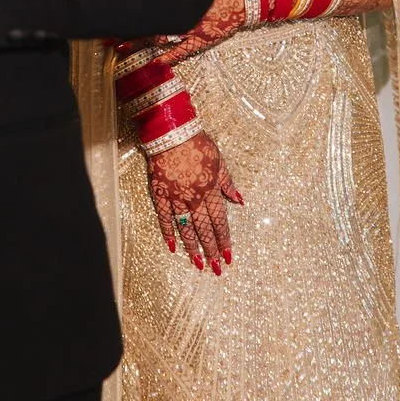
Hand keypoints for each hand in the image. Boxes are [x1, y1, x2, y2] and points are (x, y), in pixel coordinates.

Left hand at [117, 0, 246, 70]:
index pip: (146, 4)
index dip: (127, 9)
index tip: (109, 12)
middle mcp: (180, 12)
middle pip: (146, 21)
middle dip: (126, 27)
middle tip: (105, 34)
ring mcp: (190, 28)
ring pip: (158, 36)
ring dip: (138, 42)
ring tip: (120, 48)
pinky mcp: (202, 39)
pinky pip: (181, 51)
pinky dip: (167, 57)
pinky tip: (154, 62)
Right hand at [147, 130, 242, 274]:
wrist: (171, 132)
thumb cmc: (197, 143)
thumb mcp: (219, 160)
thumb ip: (228, 183)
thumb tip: (240, 201)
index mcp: (210, 189)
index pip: (219, 221)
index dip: (224, 239)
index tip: (228, 255)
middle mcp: (193, 197)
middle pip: (204, 229)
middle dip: (211, 250)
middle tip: (216, 268)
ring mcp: (175, 197)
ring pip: (185, 227)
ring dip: (192, 247)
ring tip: (198, 263)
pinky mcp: (159, 193)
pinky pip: (164, 216)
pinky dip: (168, 232)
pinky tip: (172, 246)